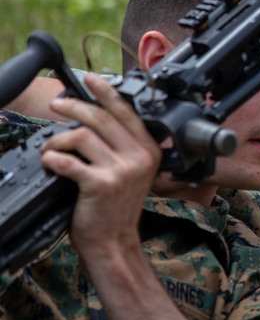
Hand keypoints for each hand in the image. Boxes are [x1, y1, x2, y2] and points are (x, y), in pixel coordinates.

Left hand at [40, 73, 160, 259]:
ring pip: (83, 136)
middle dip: (74, 106)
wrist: (113, 240)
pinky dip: (53, 159)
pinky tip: (50, 162)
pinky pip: (69, 161)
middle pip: (101, 118)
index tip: (89, 79)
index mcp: (149, 150)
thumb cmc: (117, 206)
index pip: (126, 111)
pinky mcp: (102, 185)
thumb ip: (122, 146)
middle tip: (57, 105)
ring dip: (59, 139)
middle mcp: (140, 157)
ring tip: (51, 147)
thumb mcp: (132, 172)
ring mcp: (122, 171)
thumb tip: (91, 117)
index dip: (105, 91)